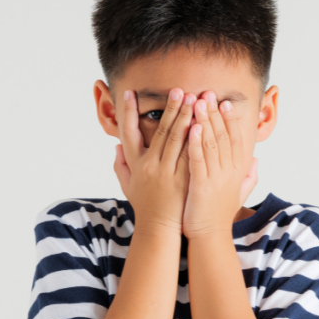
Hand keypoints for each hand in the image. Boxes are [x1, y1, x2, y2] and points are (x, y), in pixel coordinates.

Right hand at [113, 87, 195, 233]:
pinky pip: (190, 154)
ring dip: (185, 117)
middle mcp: (150, 165)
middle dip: (169, 108)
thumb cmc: (145, 206)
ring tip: (193, 99)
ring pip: (177, 139)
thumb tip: (116, 147)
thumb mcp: (127, 186)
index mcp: (135, 164)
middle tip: (178, 89)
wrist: (159, 229)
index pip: (128, 132)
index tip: (129, 92)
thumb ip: (120, 165)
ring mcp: (167, 172)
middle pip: (160, 131)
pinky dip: (195, 138)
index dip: (127, 111)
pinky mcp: (183, 180)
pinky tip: (201, 124)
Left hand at [183, 91, 257, 238]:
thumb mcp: (238, 193)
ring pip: (211, 143)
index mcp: (237, 171)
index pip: (235, 139)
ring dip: (205, 121)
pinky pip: (198, 159)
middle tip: (208, 93)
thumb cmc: (219, 215)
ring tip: (198, 101)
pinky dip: (196, 142)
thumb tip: (256, 161)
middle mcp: (229, 172)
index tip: (224, 102)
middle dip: (215, 113)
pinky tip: (192, 126)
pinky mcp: (201, 186)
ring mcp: (216, 178)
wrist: (210, 236)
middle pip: (223, 136)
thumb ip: (249, 176)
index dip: (230, 120)